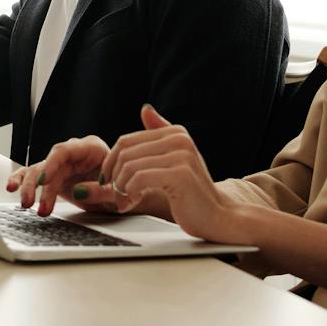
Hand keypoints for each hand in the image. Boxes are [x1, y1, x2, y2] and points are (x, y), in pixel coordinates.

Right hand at [8, 135, 124, 214]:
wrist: (129, 198)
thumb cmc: (127, 190)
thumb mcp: (119, 192)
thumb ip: (101, 190)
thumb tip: (78, 190)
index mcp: (92, 147)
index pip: (64, 150)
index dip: (51, 165)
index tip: (44, 181)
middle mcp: (74, 154)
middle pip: (48, 162)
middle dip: (38, 183)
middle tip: (32, 202)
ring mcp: (63, 165)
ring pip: (39, 171)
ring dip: (30, 188)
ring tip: (27, 205)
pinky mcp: (55, 178)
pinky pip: (34, 176)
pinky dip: (23, 181)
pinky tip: (12, 188)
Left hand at [98, 105, 242, 241]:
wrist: (218, 216)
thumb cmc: (190, 193)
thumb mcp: (173, 160)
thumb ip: (158, 135)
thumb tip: (145, 109)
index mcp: (175, 133)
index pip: (126, 141)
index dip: (111, 162)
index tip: (108, 180)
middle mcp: (179, 139)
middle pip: (125, 152)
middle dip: (114, 176)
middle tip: (116, 195)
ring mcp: (181, 155)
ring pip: (129, 166)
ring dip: (120, 188)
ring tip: (125, 201)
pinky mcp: (180, 174)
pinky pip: (138, 179)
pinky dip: (129, 193)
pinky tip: (133, 202)